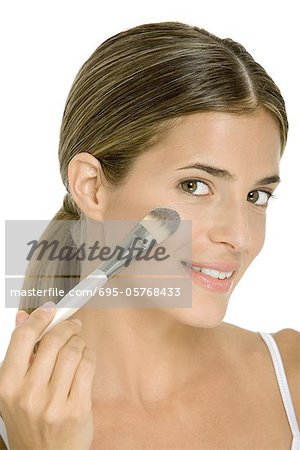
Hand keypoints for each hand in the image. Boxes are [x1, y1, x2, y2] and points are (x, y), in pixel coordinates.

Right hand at [0, 303, 95, 449]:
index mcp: (7, 386)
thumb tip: (23, 316)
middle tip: (73, 325)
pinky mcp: (76, 409)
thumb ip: (19, 352)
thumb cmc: (30, 422)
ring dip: (80, 342)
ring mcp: (53, 403)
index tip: (50, 310)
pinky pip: (87, 366)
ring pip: (73, 351)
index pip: (23, 338)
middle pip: (53, 341)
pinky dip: (89, 356)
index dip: (39, 317)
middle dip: (67, 327)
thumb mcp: (15, 389)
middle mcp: (28, 395)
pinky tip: (85, 359)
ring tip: (79, 345)